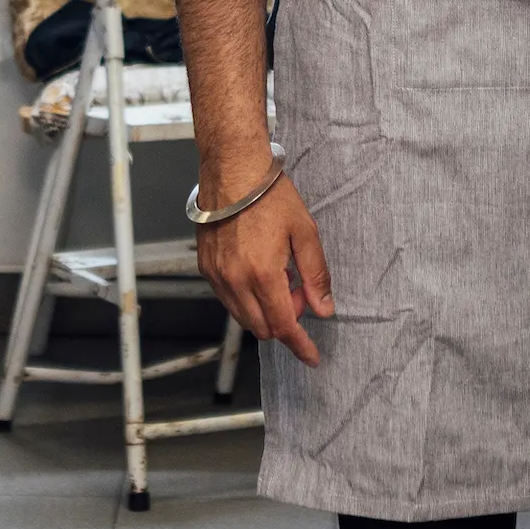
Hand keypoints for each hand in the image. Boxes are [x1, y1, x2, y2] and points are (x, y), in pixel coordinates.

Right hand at [195, 166, 333, 365]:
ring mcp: (217, 276)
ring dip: (265, 311)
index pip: (282, 325)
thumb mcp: (305, 232)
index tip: (312, 357)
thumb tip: (323, 309)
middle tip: (299, 292)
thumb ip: (315, 274)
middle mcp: (234, 281)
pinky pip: (228, 299)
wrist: (233, 170)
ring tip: (281, 277)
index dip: (299, 345)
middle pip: (261, 327)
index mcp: (262, 274)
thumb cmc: (270, 196)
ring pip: (243, 317)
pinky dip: (247, 299)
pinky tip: (260, 272)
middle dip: (285, 322)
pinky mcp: (206, 268)